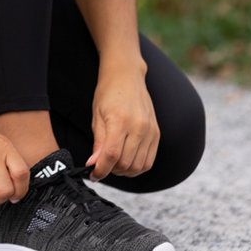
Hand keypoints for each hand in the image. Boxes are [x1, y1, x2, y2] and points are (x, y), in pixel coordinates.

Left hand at [86, 63, 159, 181]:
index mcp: (120, 120)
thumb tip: (94, 164)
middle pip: (125, 164)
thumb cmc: (108, 93)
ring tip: (114, 162)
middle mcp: (138, 126)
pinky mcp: (156, 133)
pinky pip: (149, 161)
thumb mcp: (97, 115)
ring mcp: (150, 130)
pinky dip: (137, 167)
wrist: (127, 76)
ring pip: (138, 166)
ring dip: (124, 171)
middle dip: (110, 170)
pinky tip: (127, 160)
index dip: (100, 170)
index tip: (93, 174)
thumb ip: (98, 142)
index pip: (111, 155)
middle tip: (102, 165)